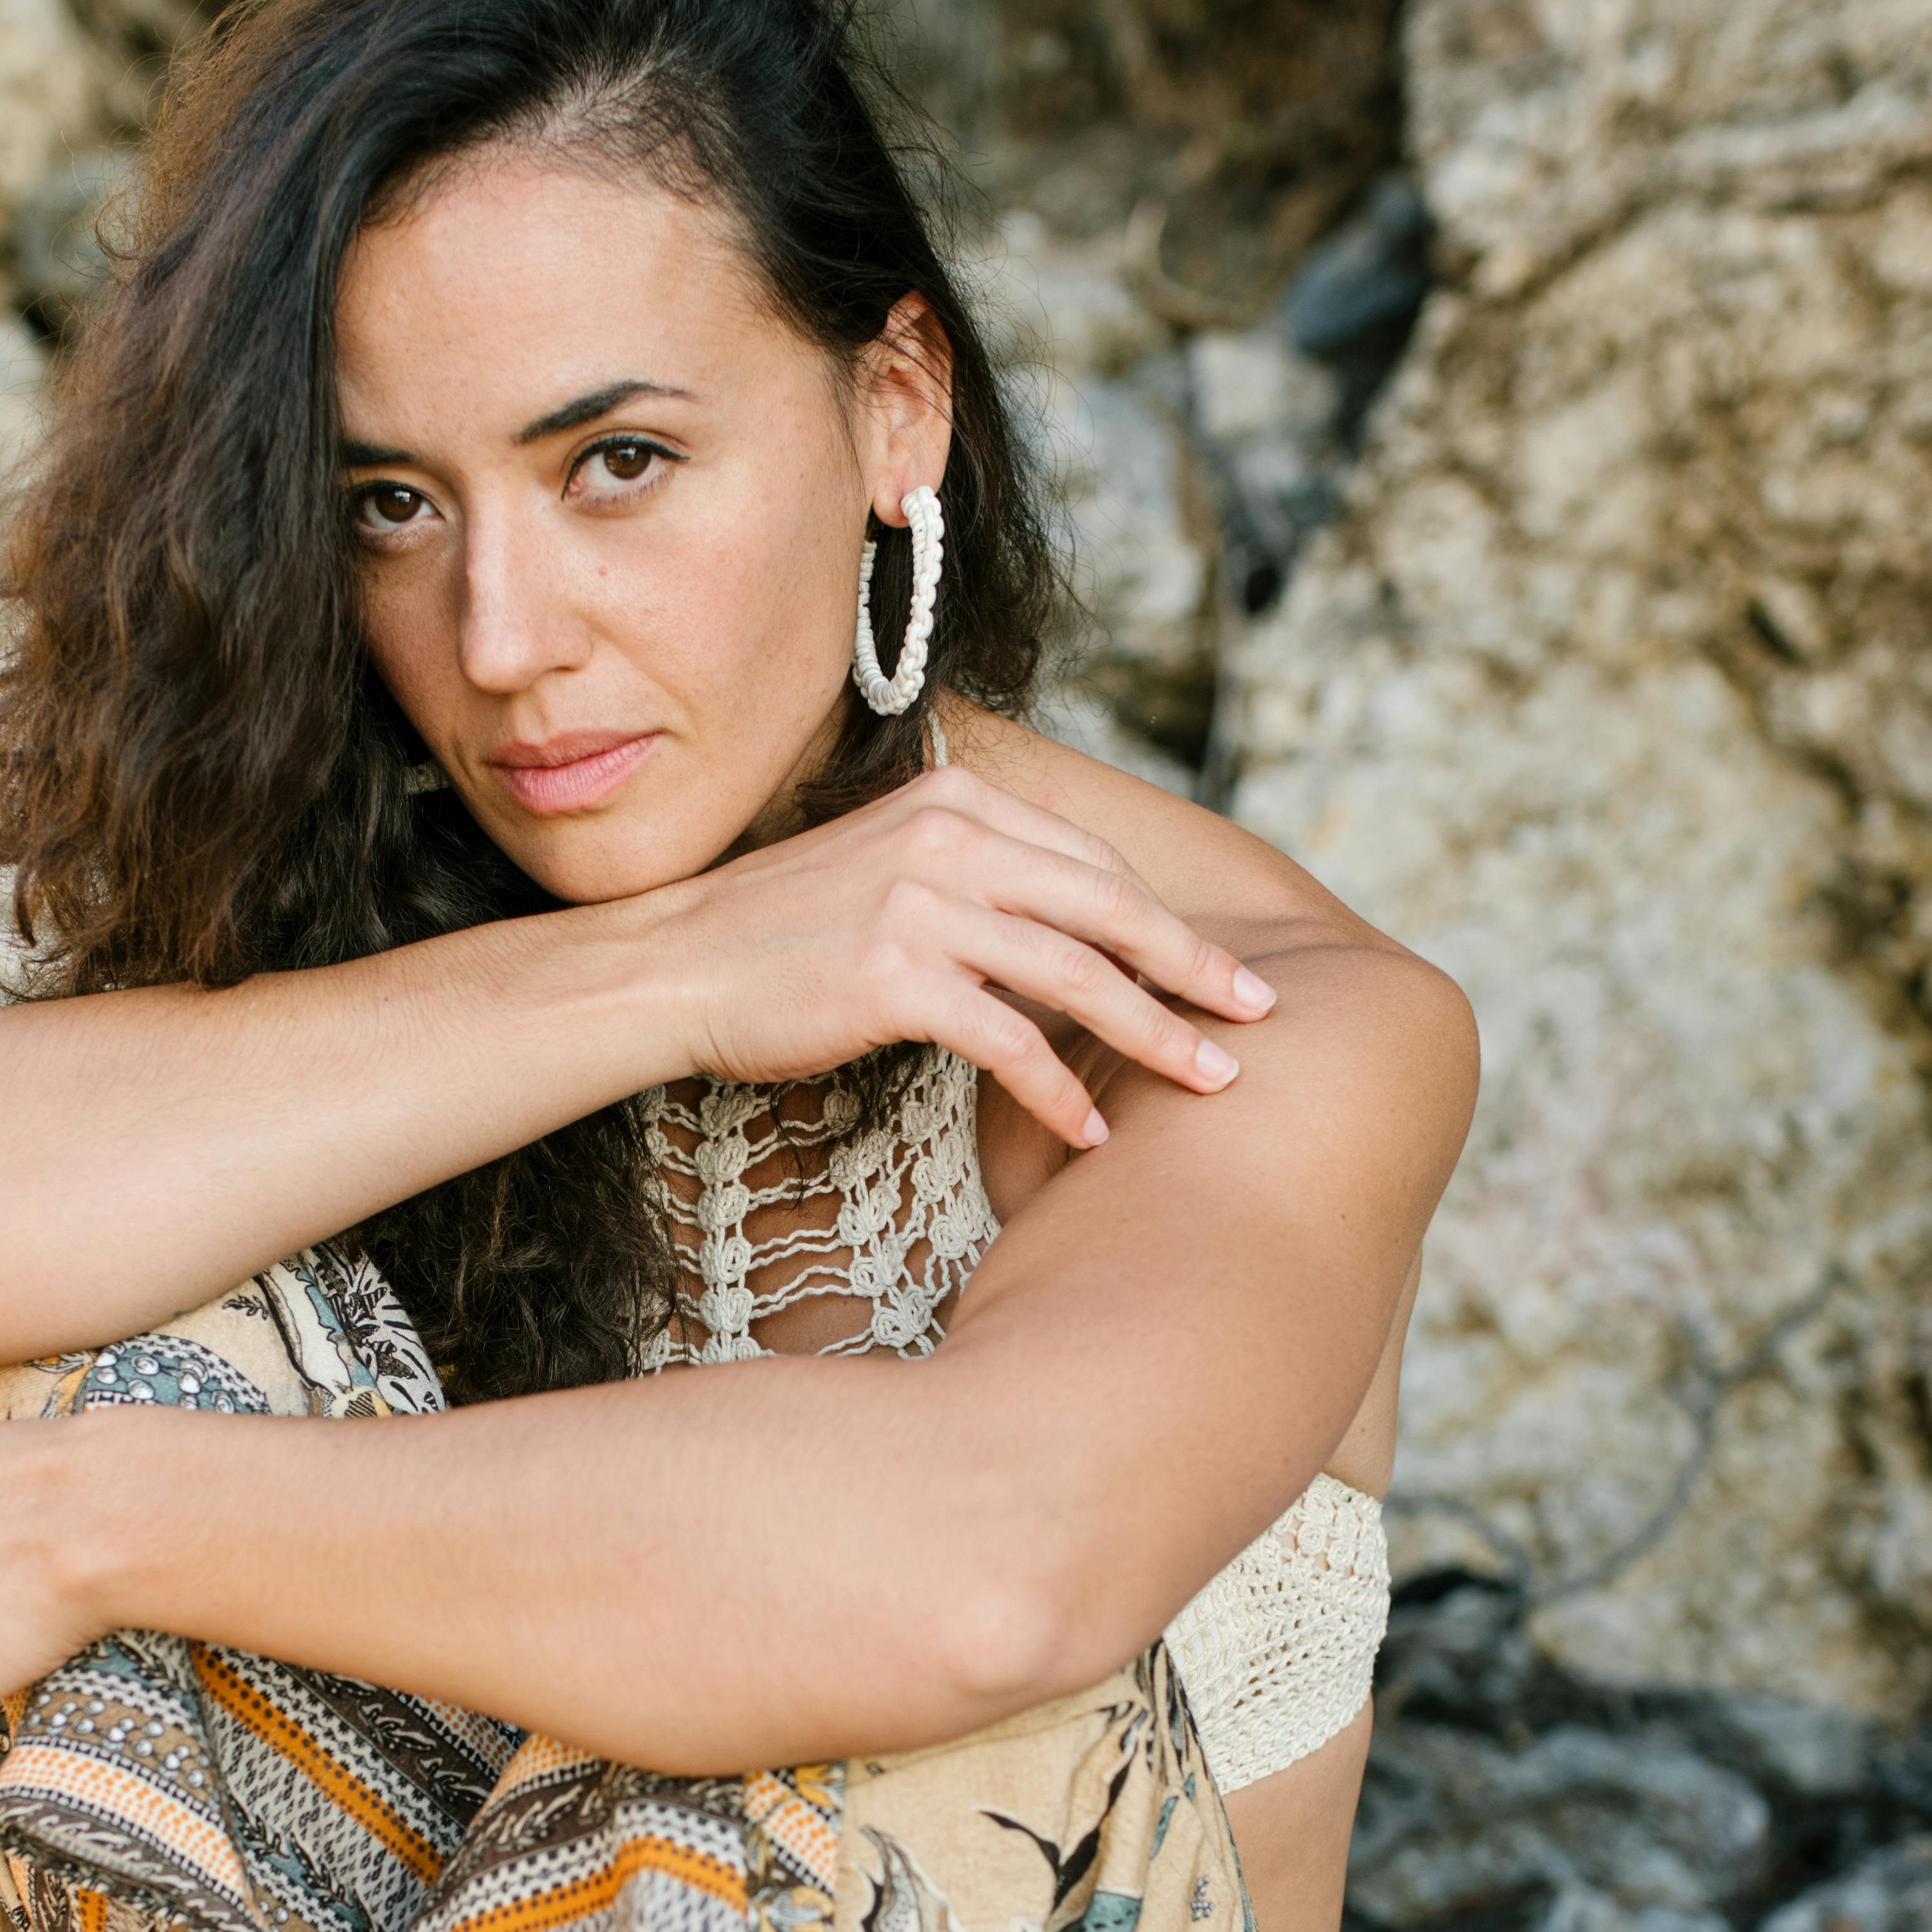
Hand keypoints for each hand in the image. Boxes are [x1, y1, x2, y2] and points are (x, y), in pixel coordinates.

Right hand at [659, 761, 1274, 1151]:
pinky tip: (1093, 1131)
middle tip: (1258, 1015)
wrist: (672, 964)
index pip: (1092, 862)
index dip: (1168, 919)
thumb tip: (1061, 935)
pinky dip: (1060, 1091)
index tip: (1222, 967)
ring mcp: (921, 904)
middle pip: (1107, 907)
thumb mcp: (888, 869)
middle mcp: (948, 838)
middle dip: (1193, 967)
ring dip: (1154, 1034)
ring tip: (1209, 1082)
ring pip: (1076, 974)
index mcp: (956, 799)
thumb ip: (973, 878)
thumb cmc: (781, 936)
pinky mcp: (895, 976)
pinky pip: (1009, 1041)